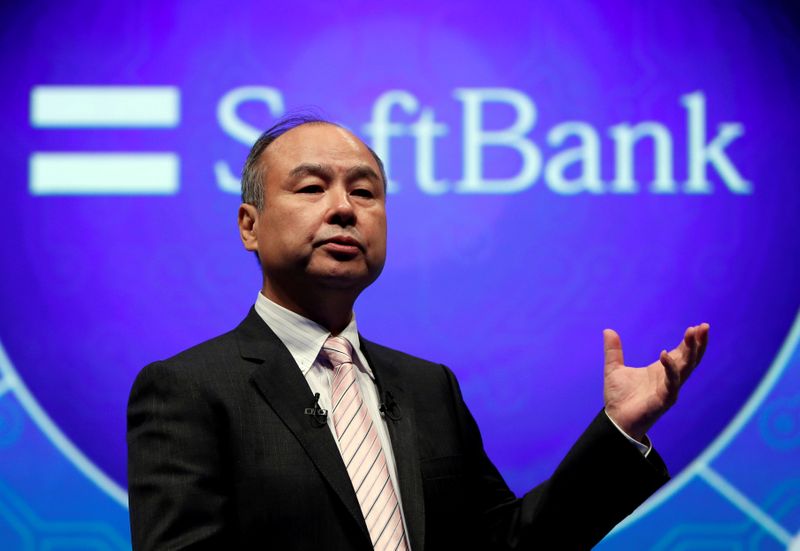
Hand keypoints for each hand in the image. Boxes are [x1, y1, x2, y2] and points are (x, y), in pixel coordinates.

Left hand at [603, 324, 708, 441]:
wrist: (615, 421)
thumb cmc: (619, 398)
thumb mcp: (614, 369)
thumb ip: (613, 351)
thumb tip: (608, 330)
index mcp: (661, 370)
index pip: (682, 353)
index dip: (690, 341)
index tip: (698, 326)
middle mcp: (669, 379)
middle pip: (690, 359)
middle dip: (697, 343)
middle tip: (703, 326)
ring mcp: (669, 389)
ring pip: (685, 368)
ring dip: (690, 352)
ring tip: (692, 334)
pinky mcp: (664, 400)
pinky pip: (671, 383)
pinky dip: (670, 368)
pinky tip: (665, 354)